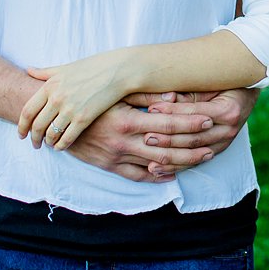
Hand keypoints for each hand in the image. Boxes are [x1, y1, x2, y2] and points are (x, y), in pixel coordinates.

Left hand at [19, 53, 133, 150]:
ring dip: (48, 142)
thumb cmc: (92, 67)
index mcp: (49, 86)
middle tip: (34, 144)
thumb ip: (45, 72)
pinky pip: (67, 138)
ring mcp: (70, 109)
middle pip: (37, 125)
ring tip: (49, 144)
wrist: (118, 71)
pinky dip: (61, 145)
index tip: (21, 134)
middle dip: (33, 138)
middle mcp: (56, 98)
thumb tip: (28, 70)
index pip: (27, 111)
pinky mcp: (84, 118)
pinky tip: (61, 146)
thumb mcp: (65, 68)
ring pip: (51, 133)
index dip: (22, 126)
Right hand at [56, 95, 247, 182]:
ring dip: (182, 162)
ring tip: (204, 156)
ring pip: (156, 165)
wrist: (52, 120)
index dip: (190, 122)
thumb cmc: (86, 99)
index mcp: (127, 121)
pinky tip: (174, 174)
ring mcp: (116, 157)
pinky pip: (137, 176)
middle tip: (216, 141)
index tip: (209, 119)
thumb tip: (175, 97)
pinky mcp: (109, 166)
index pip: (167, 124)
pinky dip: (158, 176)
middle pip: (167, 148)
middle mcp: (123, 142)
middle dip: (194, 145)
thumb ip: (145, 95)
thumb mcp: (114, 93)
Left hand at [133, 88, 257, 173]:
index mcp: (228, 110)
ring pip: (194, 153)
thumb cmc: (226, 83)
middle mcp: (229, 129)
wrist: (248, 93)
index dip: (172, 112)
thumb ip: (188, 94)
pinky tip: (160, 168)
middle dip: (168, 138)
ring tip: (149, 160)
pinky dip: (177, 166)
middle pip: (194, 137)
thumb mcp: (210, 84)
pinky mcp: (220, 149)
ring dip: (170, 157)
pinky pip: (196, 161)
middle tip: (146, 137)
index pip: (194, 113)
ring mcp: (226, 141)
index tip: (152, 109)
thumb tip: (165, 99)